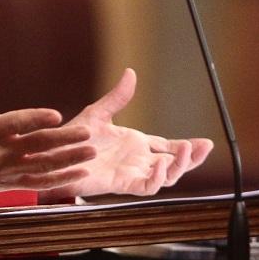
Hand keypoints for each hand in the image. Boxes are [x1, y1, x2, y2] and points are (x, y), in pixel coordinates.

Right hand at [0, 48, 96, 203]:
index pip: (16, 123)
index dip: (36, 119)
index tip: (57, 115)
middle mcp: (1, 152)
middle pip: (37, 145)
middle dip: (64, 139)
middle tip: (87, 133)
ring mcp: (8, 170)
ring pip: (43, 166)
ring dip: (69, 159)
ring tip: (91, 152)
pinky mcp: (12, 184)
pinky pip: (40, 184)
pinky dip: (61, 180)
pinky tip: (80, 174)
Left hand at [40, 68, 213, 200]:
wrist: (53, 156)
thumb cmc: (72, 139)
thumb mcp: (98, 113)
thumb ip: (117, 97)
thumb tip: (131, 73)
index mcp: (136, 145)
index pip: (168, 147)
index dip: (187, 147)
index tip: (205, 143)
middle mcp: (137, 161)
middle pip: (173, 165)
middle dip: (191, 158)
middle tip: (204, 148)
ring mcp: (131, 173)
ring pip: (164, 177)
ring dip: (179, 167)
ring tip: (185, 152)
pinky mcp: (121, 183)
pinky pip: (145, 186)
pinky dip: (157, 177)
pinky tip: (162, 164)